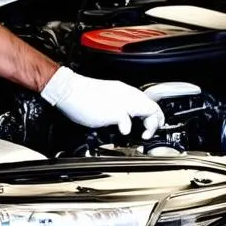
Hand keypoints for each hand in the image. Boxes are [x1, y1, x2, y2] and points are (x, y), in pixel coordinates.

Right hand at [40, 66, 164, 139]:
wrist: (68, 90)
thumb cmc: (81, 95)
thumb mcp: (105, 97)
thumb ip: (117, 106)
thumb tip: (123, 118)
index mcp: (124, 90)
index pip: (147, 101)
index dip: (153, 114)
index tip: (151, 124)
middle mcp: (126, 94)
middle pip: (152, 106)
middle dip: (156, 120)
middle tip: (151, 131)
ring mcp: (121, 102)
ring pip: (148, 111)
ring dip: (150, 125)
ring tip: (146, 134)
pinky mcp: (113, 111)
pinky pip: (127, 121)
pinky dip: (128, 128)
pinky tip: (125, 131)